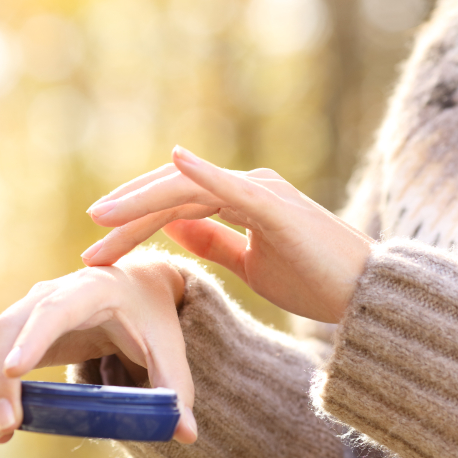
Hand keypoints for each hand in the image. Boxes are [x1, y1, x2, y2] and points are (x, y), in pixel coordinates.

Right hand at [0, 255, 197, 444]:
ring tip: (1, 434)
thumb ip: (177, 388)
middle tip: (9, 428)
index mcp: (92, 288)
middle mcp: (52, 292)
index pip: (54, 310)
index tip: (14, 373)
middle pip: (10, 327)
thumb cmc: (154, 317)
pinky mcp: (23, 330)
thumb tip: (185, 435)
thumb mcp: (171, 348)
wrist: (138, 288)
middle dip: (1, 379)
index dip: (32, 339)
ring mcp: (31, 308)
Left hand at [81, 146, 372, 323]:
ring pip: (188, 189)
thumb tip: (175, 229)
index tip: (101, 245)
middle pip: (173, 195)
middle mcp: (247, 186)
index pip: (176, 205)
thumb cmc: (314, 280)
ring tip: (101, 216)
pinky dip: (203, 172)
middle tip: (90, 238)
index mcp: (240, 199)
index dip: (135, 222)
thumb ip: (214, 241)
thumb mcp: (251, 263)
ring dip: (142, 202)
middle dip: (128, 216)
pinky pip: (232, 186)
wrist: (366, 297)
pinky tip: (174, 160)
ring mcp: (262, 191)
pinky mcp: (276, 205)